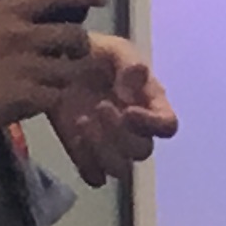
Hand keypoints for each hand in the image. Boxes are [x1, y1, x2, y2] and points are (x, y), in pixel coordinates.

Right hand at [0, 0, 106, 136]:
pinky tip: (41, 99)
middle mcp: (22, 33)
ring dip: (68, 77)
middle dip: (80, 48)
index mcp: (11, 11)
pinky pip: (56, 96)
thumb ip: (15, 10)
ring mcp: (25, 65)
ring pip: (71, 69)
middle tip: (73, 56)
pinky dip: (53, 99)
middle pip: (76, 36)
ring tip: (57, 81)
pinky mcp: (25, 95)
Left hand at [45, 33, 179, 186]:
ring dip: (102, 150)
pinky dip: (86, 162)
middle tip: (99, 107)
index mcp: (150, 104)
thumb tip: (131, 93)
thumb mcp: (115, 49)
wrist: (58, 63)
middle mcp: (136, 130)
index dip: (152, 124)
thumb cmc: (95, 54)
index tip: (128, 111)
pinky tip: (75, 136)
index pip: (167, 126)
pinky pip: (95, 177)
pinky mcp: (87, 156)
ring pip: (121, 170)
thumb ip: (129, 64)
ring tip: (83, 122)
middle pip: (142, 151)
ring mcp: (112, 146)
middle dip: (119, 133)